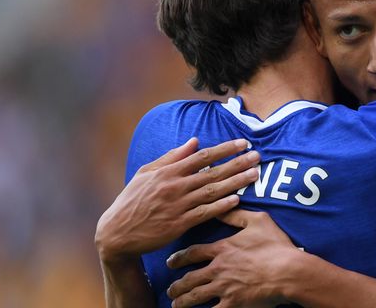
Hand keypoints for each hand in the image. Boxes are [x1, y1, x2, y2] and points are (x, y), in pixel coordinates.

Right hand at [95, 138, 259, 262]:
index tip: (243, 143)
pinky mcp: (179, 224)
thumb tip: (194, 142)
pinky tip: (237, 199)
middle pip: (213, 172)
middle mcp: (175, 186)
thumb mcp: (146, 173)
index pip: (202, 156)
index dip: (225, 149)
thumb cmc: (132, 201)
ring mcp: (178, 206)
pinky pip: (205, 213)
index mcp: (168, 172)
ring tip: (254, 175)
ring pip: (213, 191)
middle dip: (237, 163)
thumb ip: (171, 157)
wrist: (117, 233)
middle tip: (257, 156)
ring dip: (236, 182)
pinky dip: (221, 206)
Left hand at [166, 209, 299, 307]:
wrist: (288, 271)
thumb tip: (221, 208)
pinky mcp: (232, 303)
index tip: (171, 262)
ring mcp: (224, 287)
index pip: (193, 253)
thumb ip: (236, 215)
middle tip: (171, 289)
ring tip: (176, 304)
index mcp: (222, 249)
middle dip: (177, 285)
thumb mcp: (258, 221)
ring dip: (183, 301)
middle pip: (190, 278)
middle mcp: (218, 269)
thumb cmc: (275, 245)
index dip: (179, 258)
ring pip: (195, 296)